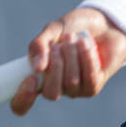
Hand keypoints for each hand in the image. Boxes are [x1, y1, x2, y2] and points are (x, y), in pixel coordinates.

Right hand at [10, 8, 125, 115]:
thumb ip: (39, 45)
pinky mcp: (93, 87)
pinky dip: (86, 58)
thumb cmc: (73, 28)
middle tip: (59, 46)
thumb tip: (36, 68)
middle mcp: (55, 87)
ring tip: (74, 38)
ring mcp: (74, 90)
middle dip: (55, 67)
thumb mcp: (53, 30)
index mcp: (37, 77)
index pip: (22, 104)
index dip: (23, 99)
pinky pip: (89, 78)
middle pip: (50, 93)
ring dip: (72, 57)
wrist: (102, 22)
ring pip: (71, 83)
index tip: (32, 77)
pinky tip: (86, 44)